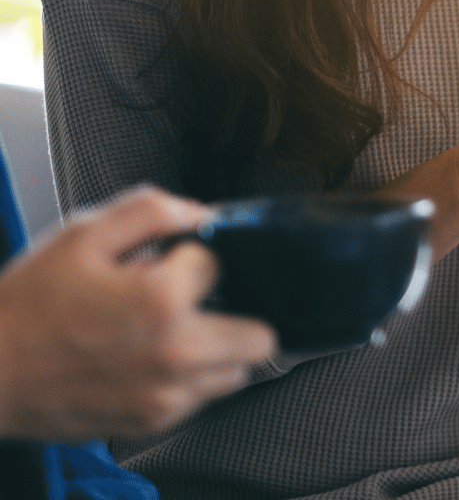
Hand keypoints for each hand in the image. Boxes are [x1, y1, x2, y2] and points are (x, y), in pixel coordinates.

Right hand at [0, 187, 276, 440]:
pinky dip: (189, 380)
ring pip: (237, 373)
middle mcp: (177, 352)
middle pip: (259, 336)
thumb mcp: (80, 237)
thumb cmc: (25, 309)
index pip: (218, 266)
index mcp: (162, 300)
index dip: (191, 260)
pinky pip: (202, 399)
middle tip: (196, 305)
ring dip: (218, 350)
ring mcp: (169, 393)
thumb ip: (148, 212)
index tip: (166, 265)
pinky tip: (149, 361)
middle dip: (234, 312)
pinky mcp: (155, 421)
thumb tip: (197, 211)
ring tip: (171, 334)